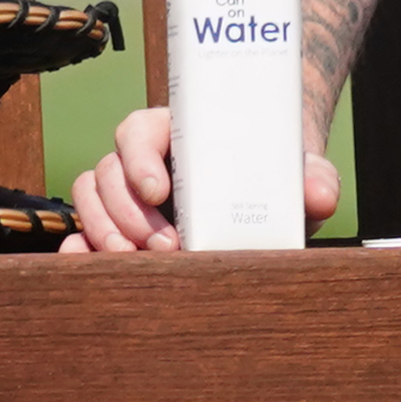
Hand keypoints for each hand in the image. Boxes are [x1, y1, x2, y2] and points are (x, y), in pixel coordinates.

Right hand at [61, 106, 338, 253]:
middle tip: (163, 247)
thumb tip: (321, 195)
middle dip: (128, 213)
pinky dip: (80, 251)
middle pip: (108, 172)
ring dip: (105, 232)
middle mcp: (143, 160)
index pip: (138, 131)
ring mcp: (127, 195)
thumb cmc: (277, 176)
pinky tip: (89, 270)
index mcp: (176, 132)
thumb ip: (314, 180)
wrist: (271, 200)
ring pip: (90, 199)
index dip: (139, 159)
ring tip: (139, 263)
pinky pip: (84, 233)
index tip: (160, 191)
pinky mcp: (121, 229)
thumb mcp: (299, 174)